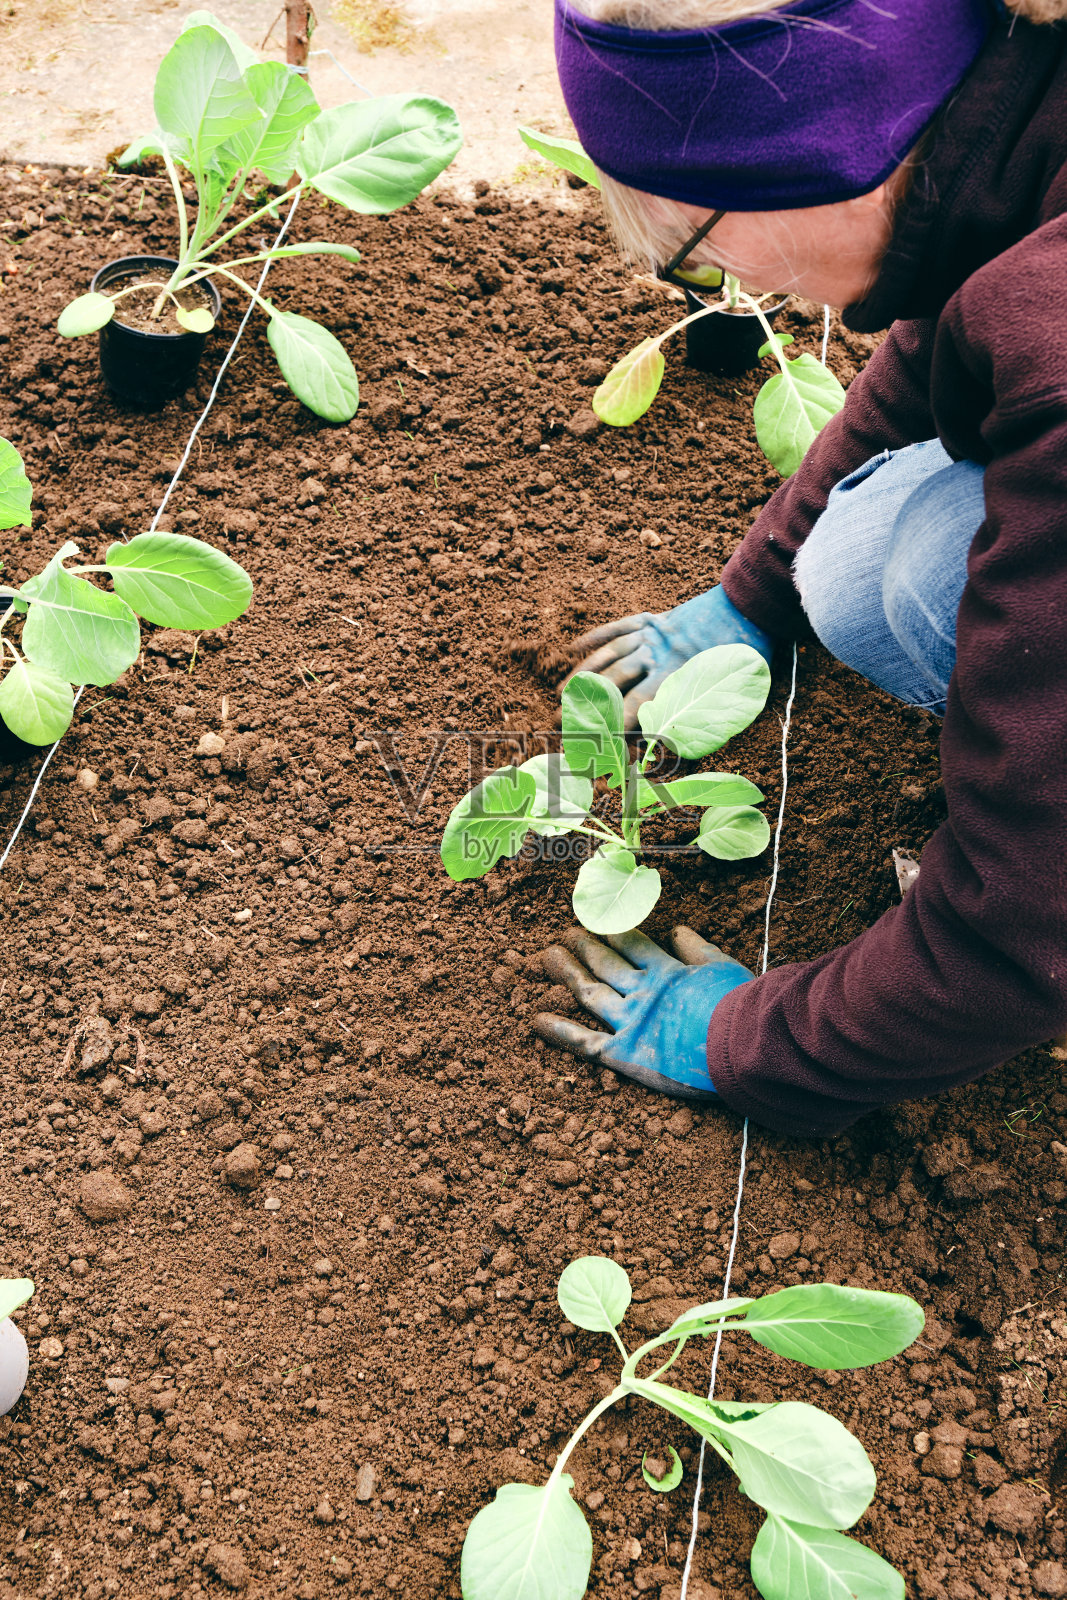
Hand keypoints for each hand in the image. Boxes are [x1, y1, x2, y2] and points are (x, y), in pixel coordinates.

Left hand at [533, 925, 753, 1101]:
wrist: (741, 1045)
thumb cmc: (740, 1009)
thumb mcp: (723, 969)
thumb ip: (697, 951)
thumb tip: (676, 930)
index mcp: (667, 973)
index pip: (635, 946)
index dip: (616, 933)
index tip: (602, 921)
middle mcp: (643, 992)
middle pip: (607, 965)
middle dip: (586, 947)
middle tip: (567, 933)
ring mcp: (630, 1021)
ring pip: (590, 993)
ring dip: (568, 974)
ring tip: (549, 956)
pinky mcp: (624, 1053)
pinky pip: (585, 1042)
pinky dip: (560, 1031)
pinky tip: (535, 1021)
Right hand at [563, 585, 774, 729]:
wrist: (753, 606)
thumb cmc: (747, 656)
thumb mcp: (735, 696)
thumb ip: (704, 723)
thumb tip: (674, 752)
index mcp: (678, 676)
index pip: (636, 708)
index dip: (614, 729)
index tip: (597, 746)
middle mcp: (658, 655)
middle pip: (614, 682)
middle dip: (587, 704)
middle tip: (565, 724)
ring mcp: (652, 634)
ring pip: (608, 655)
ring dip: (582, 674)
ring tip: (561, 693)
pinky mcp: (652, 619)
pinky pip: (616, 628)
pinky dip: (593, 638)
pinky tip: (572, 650)